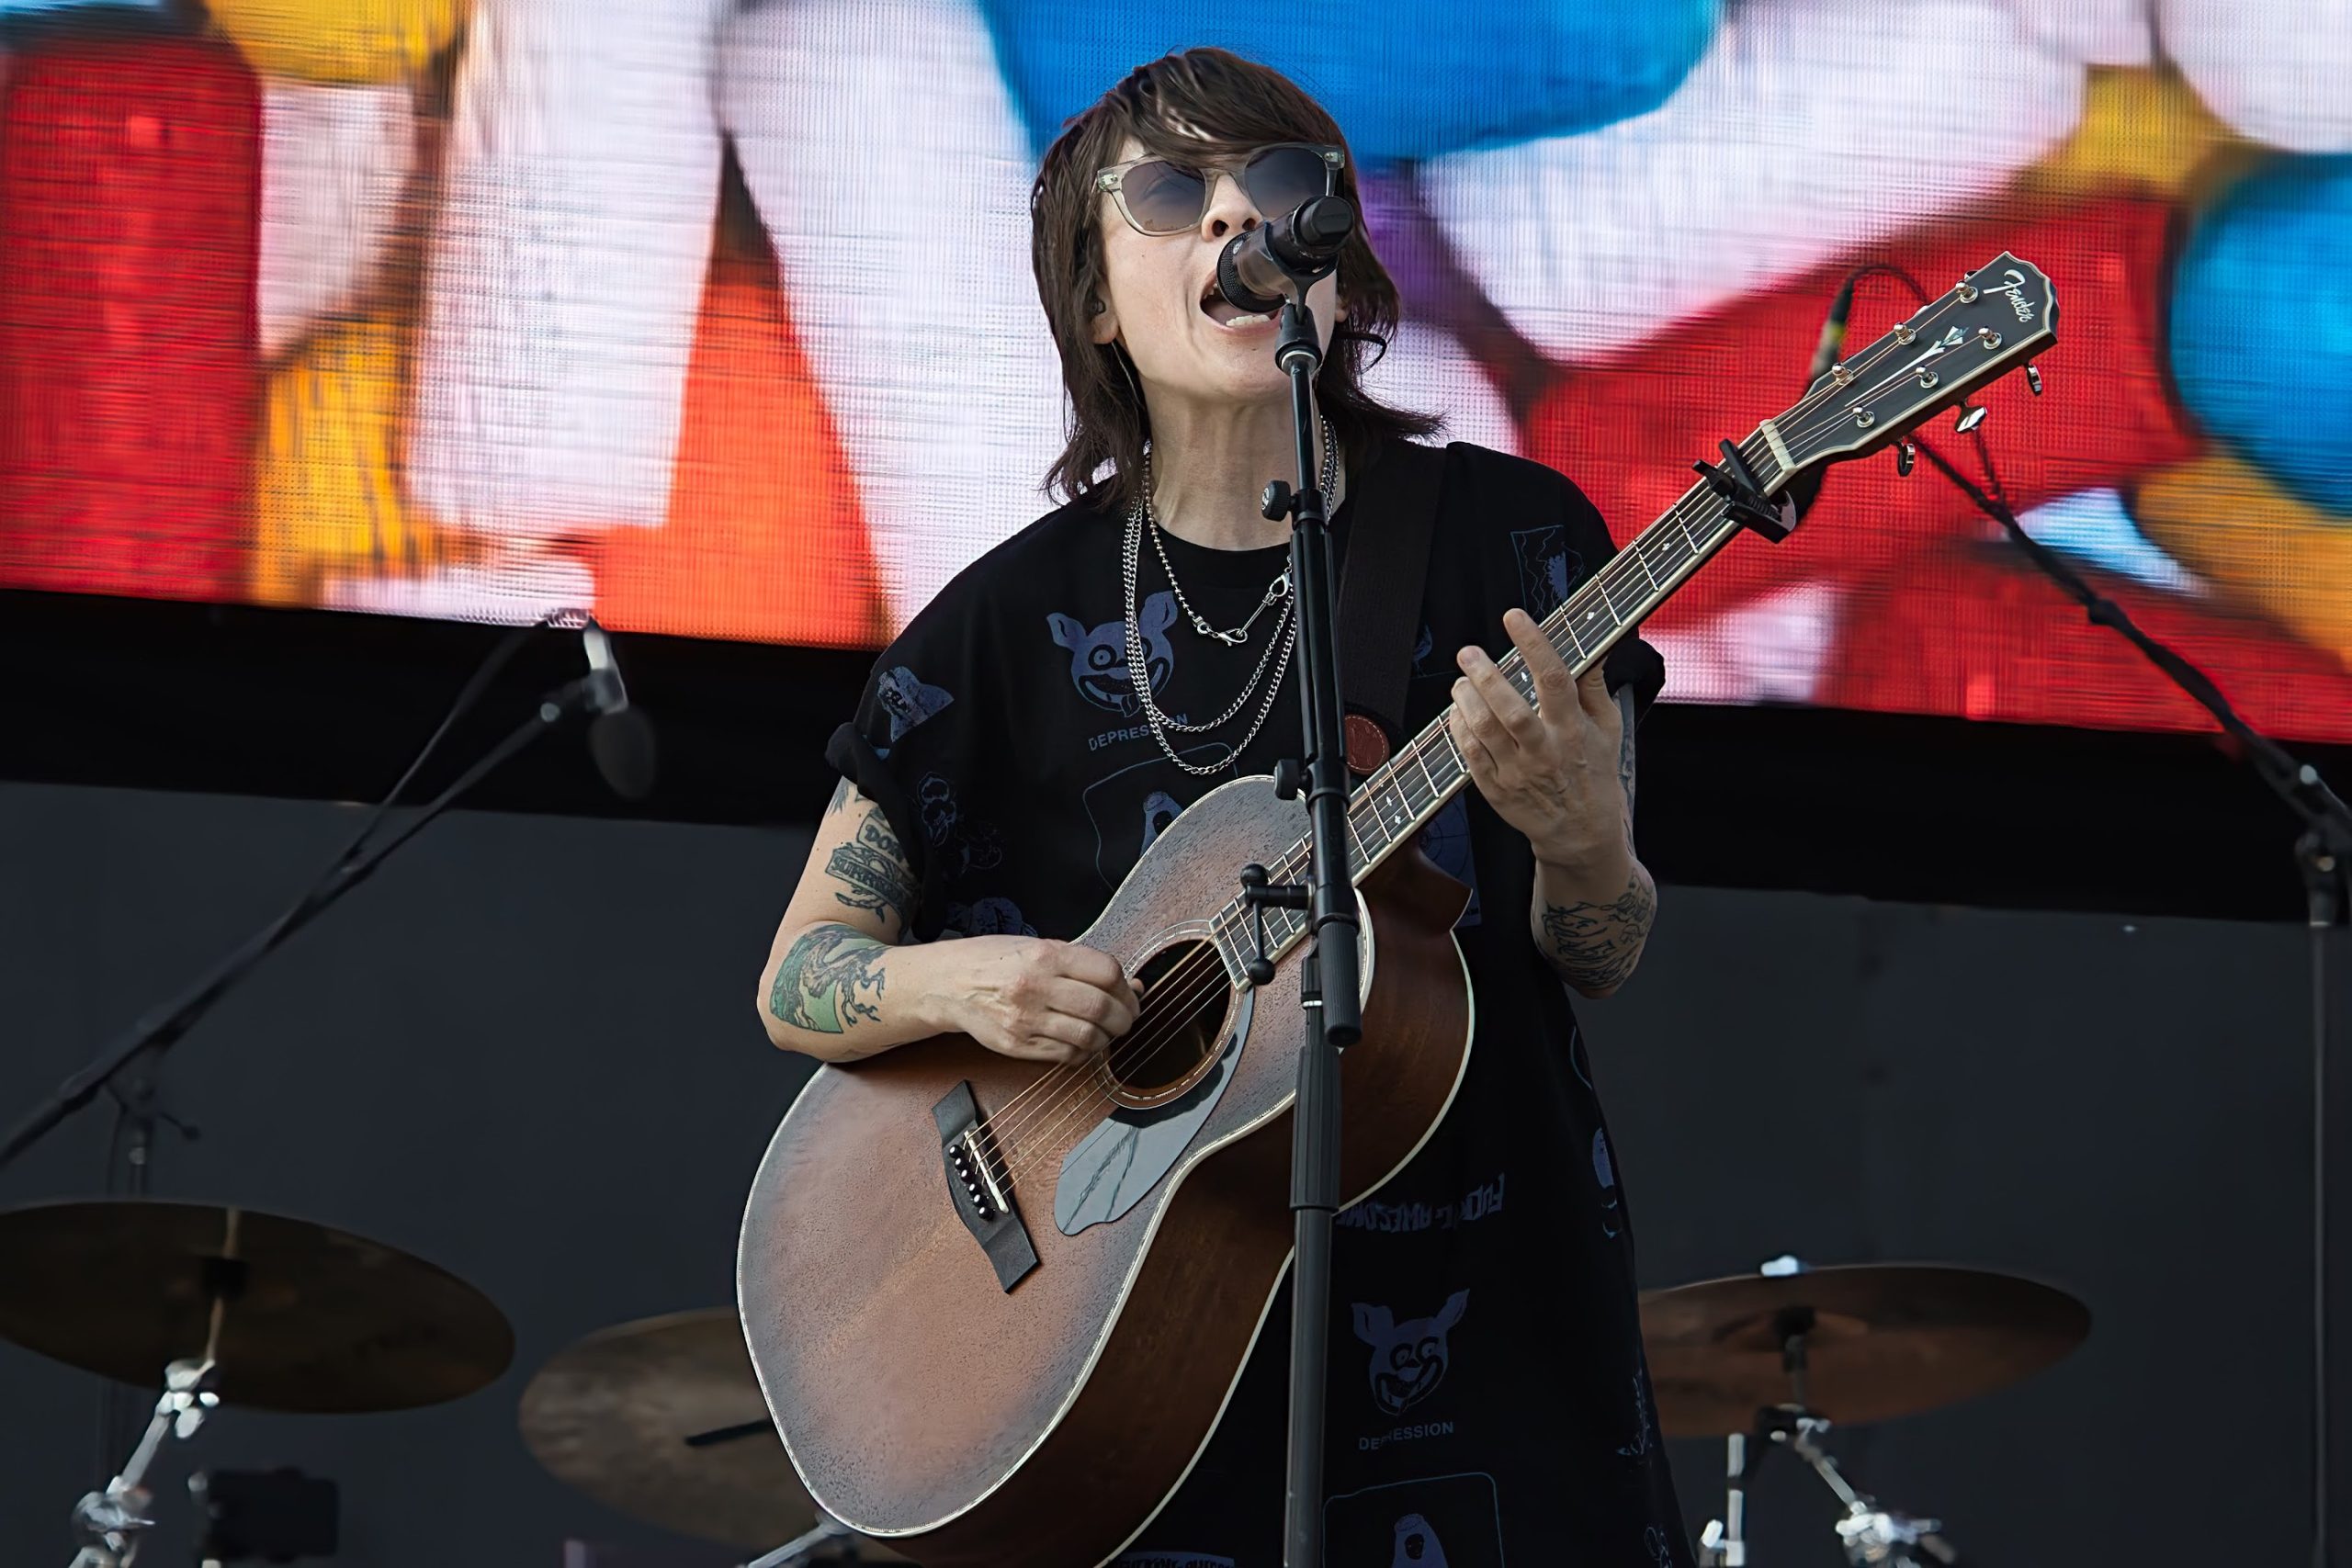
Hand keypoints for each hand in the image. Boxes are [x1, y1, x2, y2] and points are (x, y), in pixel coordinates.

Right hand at [922, 936, 1142, 1064]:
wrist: (949, 983)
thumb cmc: (996, 961)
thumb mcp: (1038, 947)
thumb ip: (1084, 965)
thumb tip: (1132, 986)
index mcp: (1045, 956)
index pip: (1107, 972)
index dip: (1127, 988)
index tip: (1131, 995)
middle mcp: (1035, 986)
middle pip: (1102, 1008)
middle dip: (1125, 1018)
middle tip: (1126, 1019)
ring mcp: (1025, 1019)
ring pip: (1088, 1037)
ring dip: (1106, 1038)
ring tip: (1105, 1032)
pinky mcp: (1017, 1045)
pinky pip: (1066, 1055)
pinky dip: (1084, 1052)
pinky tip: (1081, 1042)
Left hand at [1446, 608, 1629, 875]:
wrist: (1581, 833)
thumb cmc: (1594, 774)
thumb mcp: (1608, 729)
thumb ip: (1595, 686)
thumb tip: (1595, 646)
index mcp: (1573, 730)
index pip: (1555, 679)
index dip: (1534, 644)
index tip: (1514, 618)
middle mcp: (1544, 751)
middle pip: (1510, 709)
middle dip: (1485, 675)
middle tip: (1469, 653)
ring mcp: (1517, 772)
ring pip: (1484, 730)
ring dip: (1467, 699)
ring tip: (1461, 681)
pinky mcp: (1496, 789)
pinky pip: (1470, 754)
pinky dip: (1459, 728)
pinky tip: (1459, 711)